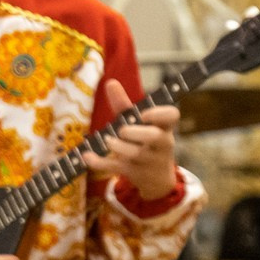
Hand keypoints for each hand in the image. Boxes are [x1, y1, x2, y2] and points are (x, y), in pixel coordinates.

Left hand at [84, 80, 180, 202]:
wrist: (157, 178)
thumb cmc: (147, 142)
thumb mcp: (141, 124)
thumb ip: (124, 104)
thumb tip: (110, 82)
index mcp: (164, 127)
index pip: (172, 116)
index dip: (160, 114)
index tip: (144, 114)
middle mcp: (160, 144)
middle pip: (154, 137)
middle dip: (136, 132)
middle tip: (123, 130)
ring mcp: (148, 160)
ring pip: (134, 154)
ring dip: (118, 146)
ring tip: (108, 141)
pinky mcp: (134, 172)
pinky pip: (116, 167)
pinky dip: (99, 162)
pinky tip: (87, 156)